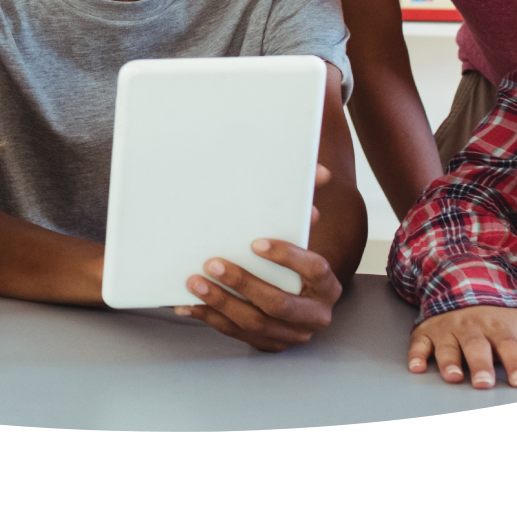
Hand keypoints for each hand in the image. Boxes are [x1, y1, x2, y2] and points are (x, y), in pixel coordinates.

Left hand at [176, 164, 343, 351]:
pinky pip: (237, 335)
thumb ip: (307, 202)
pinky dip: (210, 319)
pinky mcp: (269, 345)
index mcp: (327, 283)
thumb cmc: (292, 254)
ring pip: (255, 324)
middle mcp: (315, 314)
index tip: (255, 242)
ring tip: (195, 282)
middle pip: (279, 304)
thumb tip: (321, 171)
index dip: (286, 256)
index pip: (314, 268)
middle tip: (214, 262)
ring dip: (221, 303)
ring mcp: (292, 334)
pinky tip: (188, 304)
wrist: (300, 293)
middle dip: (243, 283)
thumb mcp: (301, 231)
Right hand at [408, 305, 516, 389]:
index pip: (509, 346)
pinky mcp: (427, 332)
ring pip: (448, 346)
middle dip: (481, 365)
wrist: (464, 282)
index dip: (515, 364)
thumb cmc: (499, 314)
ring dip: (449, 361)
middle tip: (484, 384)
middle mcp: (473, 328)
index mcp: (499, 327)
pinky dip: (416, 354)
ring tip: (454, 377)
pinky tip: (417, 367)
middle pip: (477, 347)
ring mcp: (448, 329)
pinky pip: (419, 343)